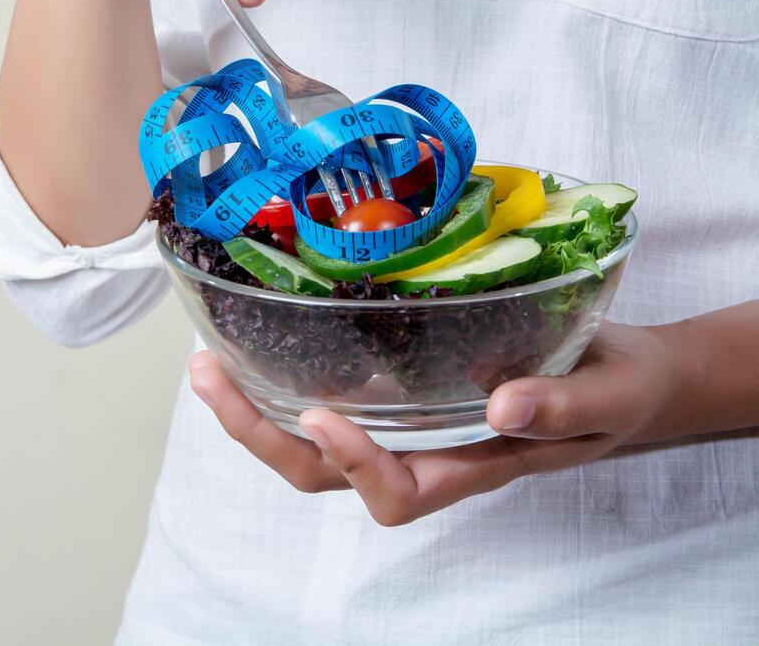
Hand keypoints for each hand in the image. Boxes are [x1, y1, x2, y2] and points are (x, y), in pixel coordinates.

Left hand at [188, 321, 688, 525]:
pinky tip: (252, 338)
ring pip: (312, 442)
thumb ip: (562, 408)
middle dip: (262, 436)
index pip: (395, 493)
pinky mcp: (398, 386)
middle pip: (324, 474)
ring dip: (254, 410)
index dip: (353, 465)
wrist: (624, 371)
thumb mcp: (608, 397)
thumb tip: (502, 405)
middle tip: (211, 380)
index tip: (322, 417)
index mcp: (471, 465)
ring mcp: (405, 423)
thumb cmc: (618, 389)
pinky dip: (282, 376)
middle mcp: (424, 452)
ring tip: (206, 365)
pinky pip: (330, 396)